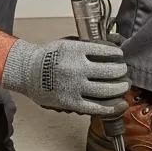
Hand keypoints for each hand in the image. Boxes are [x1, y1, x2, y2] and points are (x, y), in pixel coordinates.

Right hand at [1, 36, 128, 115]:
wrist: (27, 71)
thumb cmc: (48, 57)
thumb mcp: (68, 43)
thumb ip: (88, 45)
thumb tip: (113, 43)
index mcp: (75, 50)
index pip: (105, 52)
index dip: (116, 55)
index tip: (119, 56)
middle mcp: (76, 68)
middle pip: (109, 72)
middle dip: (121, 71)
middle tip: (124, 71)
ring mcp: (74, 87)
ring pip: (105, 90)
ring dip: (119, 88)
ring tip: (123, 85)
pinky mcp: (71, 102)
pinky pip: (95, 107)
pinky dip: (110, 106)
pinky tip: (119, 104)